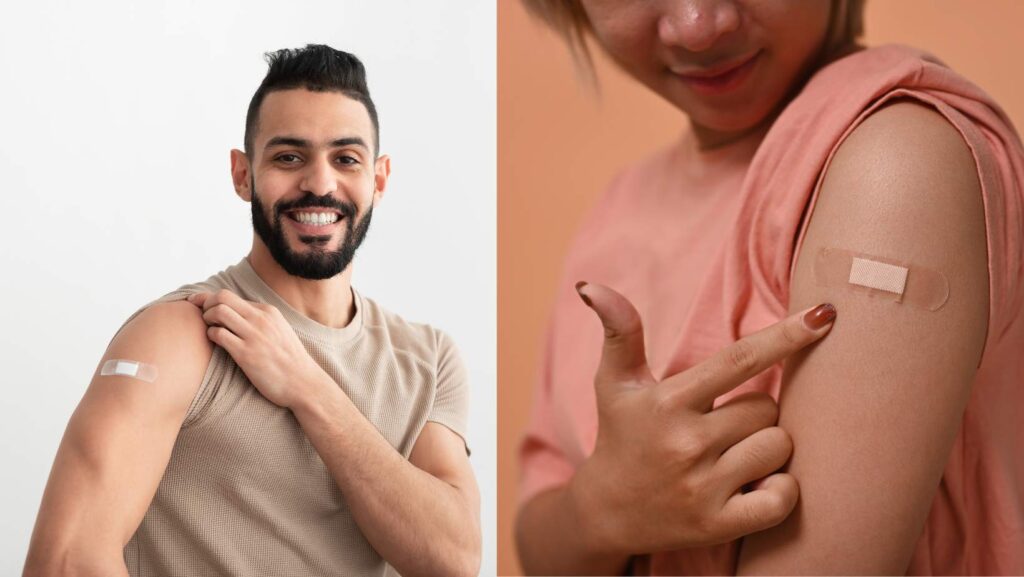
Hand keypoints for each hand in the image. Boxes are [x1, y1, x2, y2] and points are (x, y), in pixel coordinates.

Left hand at [187, 289, 324, 408]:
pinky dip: (210, 335)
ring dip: (207, 318)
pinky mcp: (246, 354)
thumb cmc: (289, 361)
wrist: (303, 383)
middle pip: (223, 297)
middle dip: (206, 304)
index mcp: (269, 312)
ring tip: (209, 329)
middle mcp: (261, 319)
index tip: (199, 304)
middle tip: (203, 317)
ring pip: (218, 312)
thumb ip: (262, 321)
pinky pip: (219, 334)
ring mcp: (254, 335)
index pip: (232, 296)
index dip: (211, 299)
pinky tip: (215, 342)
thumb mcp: (280, 331)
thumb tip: (240, 315)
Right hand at [568, 282, 836, 555]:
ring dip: (769, 447)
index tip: (825, 314)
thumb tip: (592, 286)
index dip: (786, 335)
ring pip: (779, 448)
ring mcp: (703, 487)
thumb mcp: (615, 382)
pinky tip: (757, 485)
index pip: (739, 360)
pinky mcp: (718, 524)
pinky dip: (782, 489)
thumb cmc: (622, 436)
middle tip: (727, 424)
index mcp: (668, 401)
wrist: (605, 513)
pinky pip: (782, 498)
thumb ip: (619, 330)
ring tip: (736, 454)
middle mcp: (686, 443)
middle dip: (758, 412)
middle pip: (768, 408)